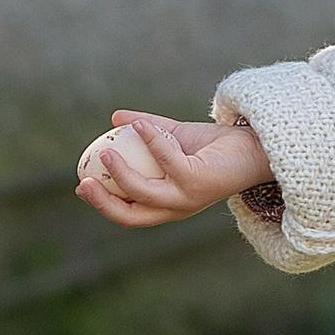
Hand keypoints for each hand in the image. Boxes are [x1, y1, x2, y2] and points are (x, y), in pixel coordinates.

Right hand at [75, 110, 269, 225]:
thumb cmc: (214, 146)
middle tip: (84, 181)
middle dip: (103, 202)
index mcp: (167, 203)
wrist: (252, 145)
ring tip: (106, 150)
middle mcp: (176, 207)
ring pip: (144, 193)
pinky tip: (140, 124)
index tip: (82, 184)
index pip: (129, 213)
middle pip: (131, 216)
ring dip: (121, 174)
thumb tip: (115, 118)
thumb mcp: (174, 137)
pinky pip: (167, 161)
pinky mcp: (198, 181)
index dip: (102, 203)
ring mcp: (188, 197)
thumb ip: (146, 128)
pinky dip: (150, 140)